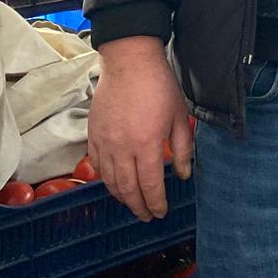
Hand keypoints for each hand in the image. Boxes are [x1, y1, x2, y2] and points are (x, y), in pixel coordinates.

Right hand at [88, 36, 192, 221]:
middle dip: (139, 207)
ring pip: (110, 181)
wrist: (129, 61)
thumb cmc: (158, 85)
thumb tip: (183, 174)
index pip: (150, 186)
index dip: (156, 203)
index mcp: (147, 144)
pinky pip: (97, 166)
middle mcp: (122, 148)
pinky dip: (106, 180)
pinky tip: (115, 183)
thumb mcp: (180, 116)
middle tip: (148, 216)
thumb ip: (182, 148)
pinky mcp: (93, 135)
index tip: (162, 212)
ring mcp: (105, 142)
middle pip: (128, 189)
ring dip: (122, 198)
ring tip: (133, 204)